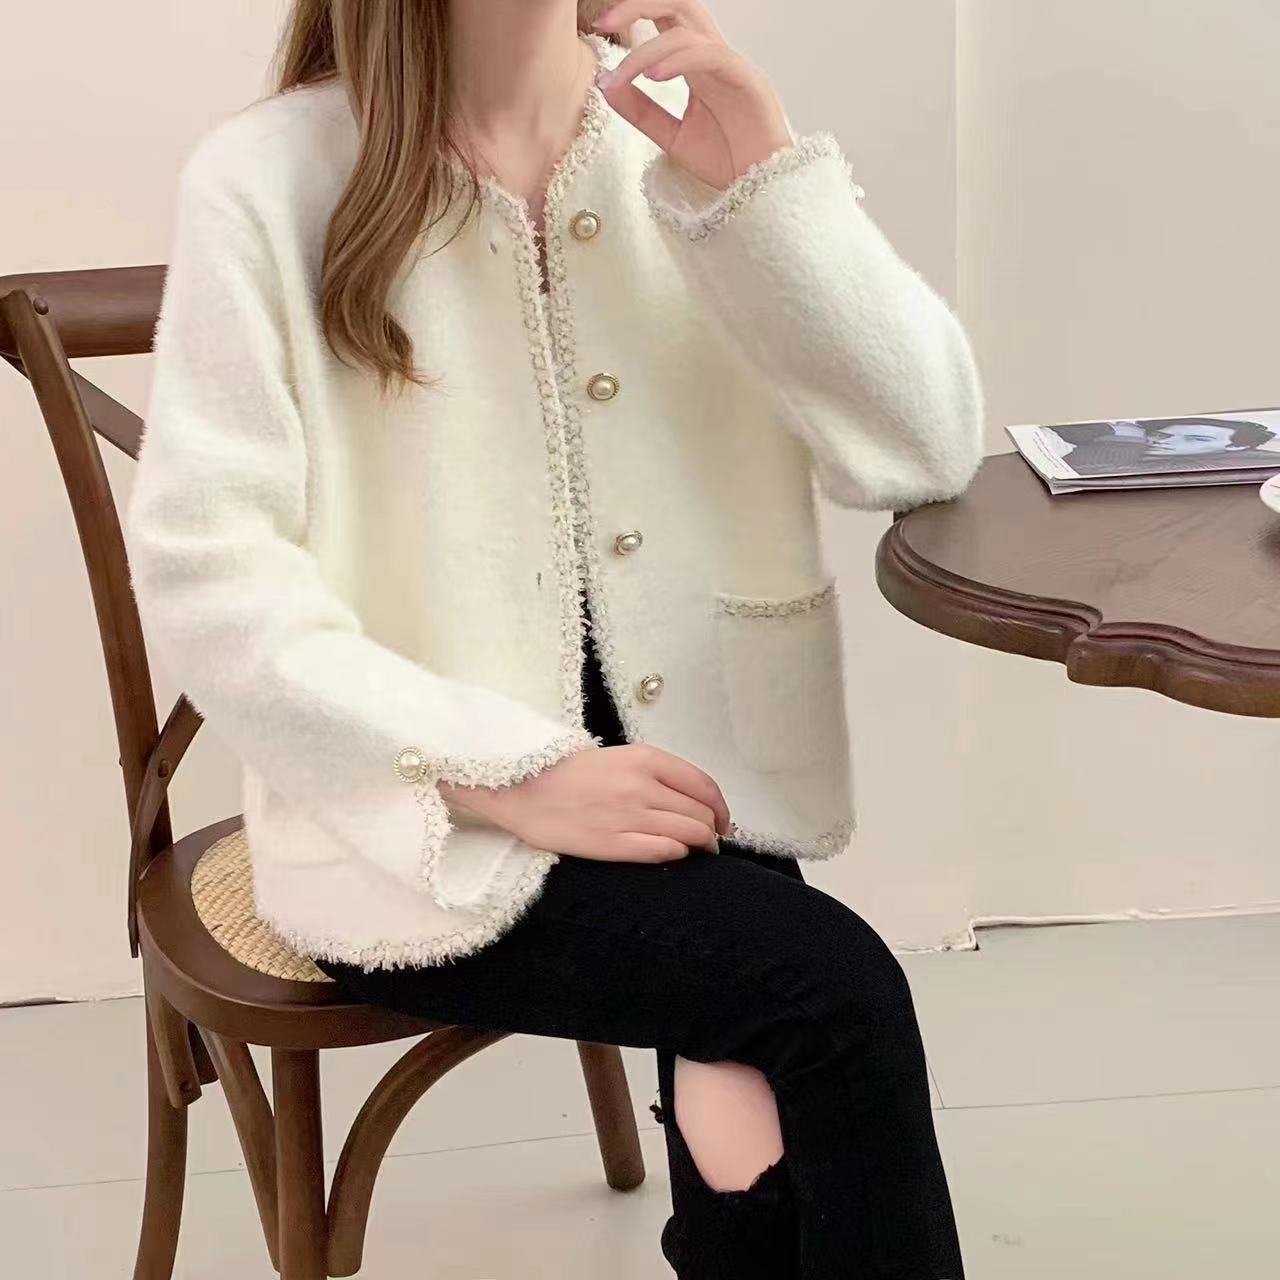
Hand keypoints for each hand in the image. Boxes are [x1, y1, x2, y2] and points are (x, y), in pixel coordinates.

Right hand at [438, 742, 731, 862]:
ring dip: (702, 845)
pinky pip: (664, 852)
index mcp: (646, 759)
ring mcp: (630, 817)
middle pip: (700, 813)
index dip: (721, 807)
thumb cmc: (570, 772)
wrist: (523, 787)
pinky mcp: (614, 844)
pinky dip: (678, 854)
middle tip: (712, 839)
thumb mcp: (620, 757)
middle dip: (714, 829)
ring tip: (699, 851)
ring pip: (689, 834)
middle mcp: (643, 787)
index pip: (704, 786)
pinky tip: (674, 854)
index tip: (722, 819)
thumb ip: (656, 774)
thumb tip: (693, 799)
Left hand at [591, 1, 793, 190]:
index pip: (666, 22)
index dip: (634, 14)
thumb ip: (640, 111)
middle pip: (679, 6)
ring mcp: (731, 66)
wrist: (761, 190)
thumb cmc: (726, 162)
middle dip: (640, 5)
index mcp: (697, 66)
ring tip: (624, 75)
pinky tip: (654, 76)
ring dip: (648, 49)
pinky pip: (710, 55)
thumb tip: (605, 85)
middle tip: (607, 20)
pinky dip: (678, 60)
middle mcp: (713, 58)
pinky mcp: (748, 80)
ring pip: (688, 31)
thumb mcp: (670, 137)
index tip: (602, 26)